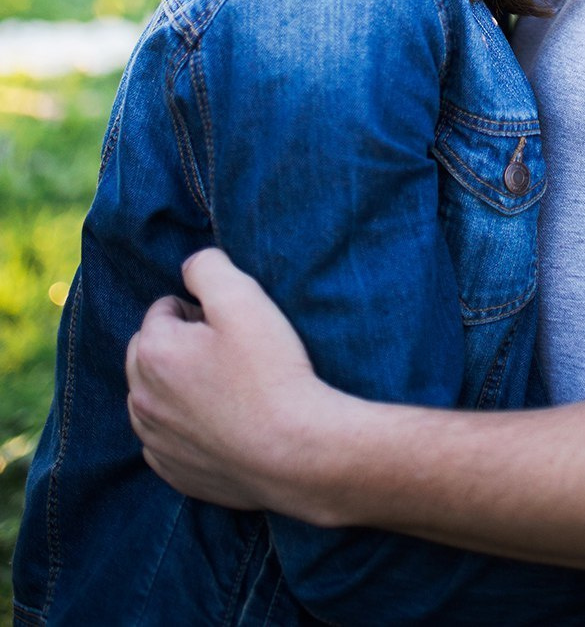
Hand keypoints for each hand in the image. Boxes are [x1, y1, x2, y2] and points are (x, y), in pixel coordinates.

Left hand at [125, 248, 348, 521]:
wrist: (295, 451)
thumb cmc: (272, 372)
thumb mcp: (246, 300)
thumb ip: (209, 268)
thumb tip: (191, 264)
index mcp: (153, 350)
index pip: (163, 310)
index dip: (201, 310)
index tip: (235, 325)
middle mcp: (140, 396)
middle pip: (149, 352)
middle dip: (180, 345)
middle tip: (233, 352)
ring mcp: (153, 437)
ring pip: (153, 397)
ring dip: (178, 386)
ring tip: (230, 387)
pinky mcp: (171, 469)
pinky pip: (166, 437)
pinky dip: (186, 426)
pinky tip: (225, 423)